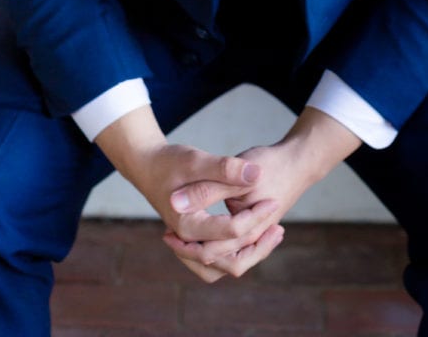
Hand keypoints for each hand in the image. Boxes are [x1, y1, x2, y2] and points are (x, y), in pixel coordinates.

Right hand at [95, 105, 281, 280]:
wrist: (147, 166)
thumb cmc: (170, 161)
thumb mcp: (196, 160)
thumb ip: (224, 169)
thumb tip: (256, 175)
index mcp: (186, 224)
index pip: (230, 231)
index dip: (255, 216)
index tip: (273, 200)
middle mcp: (187, 240)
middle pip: (228, 261)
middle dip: (257, 246)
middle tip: (279, 228)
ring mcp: (189, 243)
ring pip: (222, 266)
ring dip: (248, 255)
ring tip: (272, 236)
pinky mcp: (194, 239)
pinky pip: (217, 258)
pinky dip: (236, 251)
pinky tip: (254, 233)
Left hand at [164, 108, 361, 279]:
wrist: (298, 160)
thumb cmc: (268, 163)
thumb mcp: (231, 171)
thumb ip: (205, 189)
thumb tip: (174, 202)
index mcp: (247, 227)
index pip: (212, 250)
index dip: (185, 244)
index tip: (166, 230)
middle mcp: (254, 237)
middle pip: (220, 264)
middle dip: (192, 255)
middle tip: (168, 237)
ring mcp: (258, 235)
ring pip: (229, 261)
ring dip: (204, 254)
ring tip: (180, 240)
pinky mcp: (258, 229)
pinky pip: (235, 249)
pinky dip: (216, 246)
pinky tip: (201, 232)